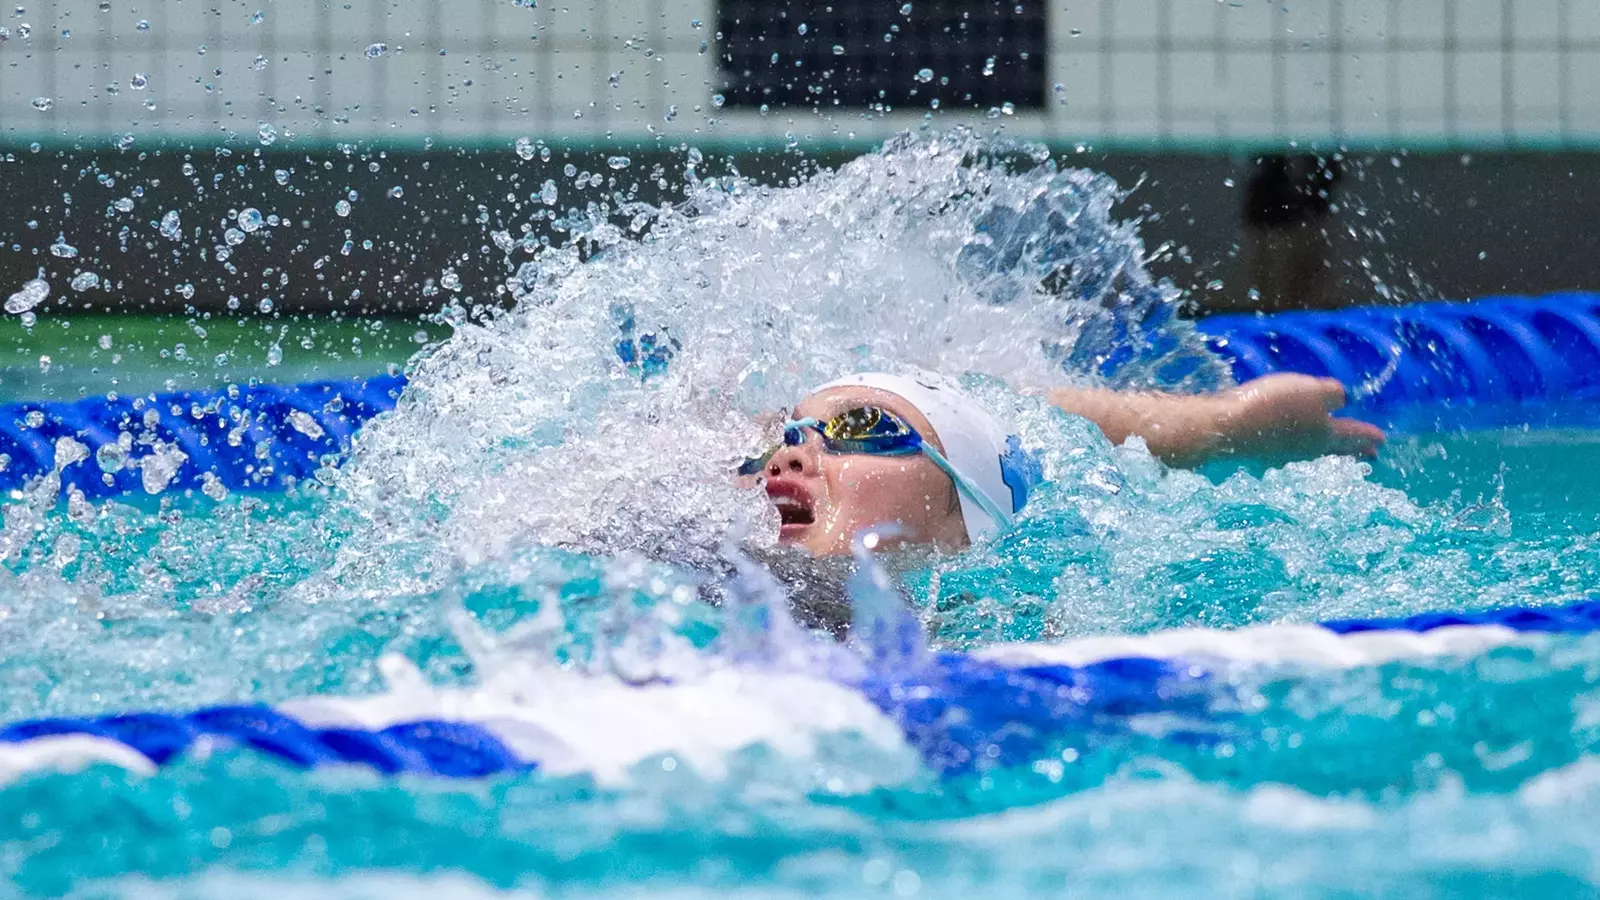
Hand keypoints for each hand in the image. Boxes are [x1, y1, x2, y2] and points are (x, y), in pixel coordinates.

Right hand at [1217, 374, 1384, 461]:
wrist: (1228, 427)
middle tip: (1370, 457)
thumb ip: (1333, 394)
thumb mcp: (1312, 390)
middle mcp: (1306, 449)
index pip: (1353, 435)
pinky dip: (1292, 447)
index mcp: (1324, 435)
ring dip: (1323, 451)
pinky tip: (1285, 447)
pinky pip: (1284, 449)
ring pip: (1310, 452)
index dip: (1368, 435)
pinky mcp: (1259, 450)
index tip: (1382, 441)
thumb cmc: (1275, 407)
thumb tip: (1342, 399)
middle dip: (1353, 451)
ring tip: (1331, 450)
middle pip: (1334, 449)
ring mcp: (1282, 453)